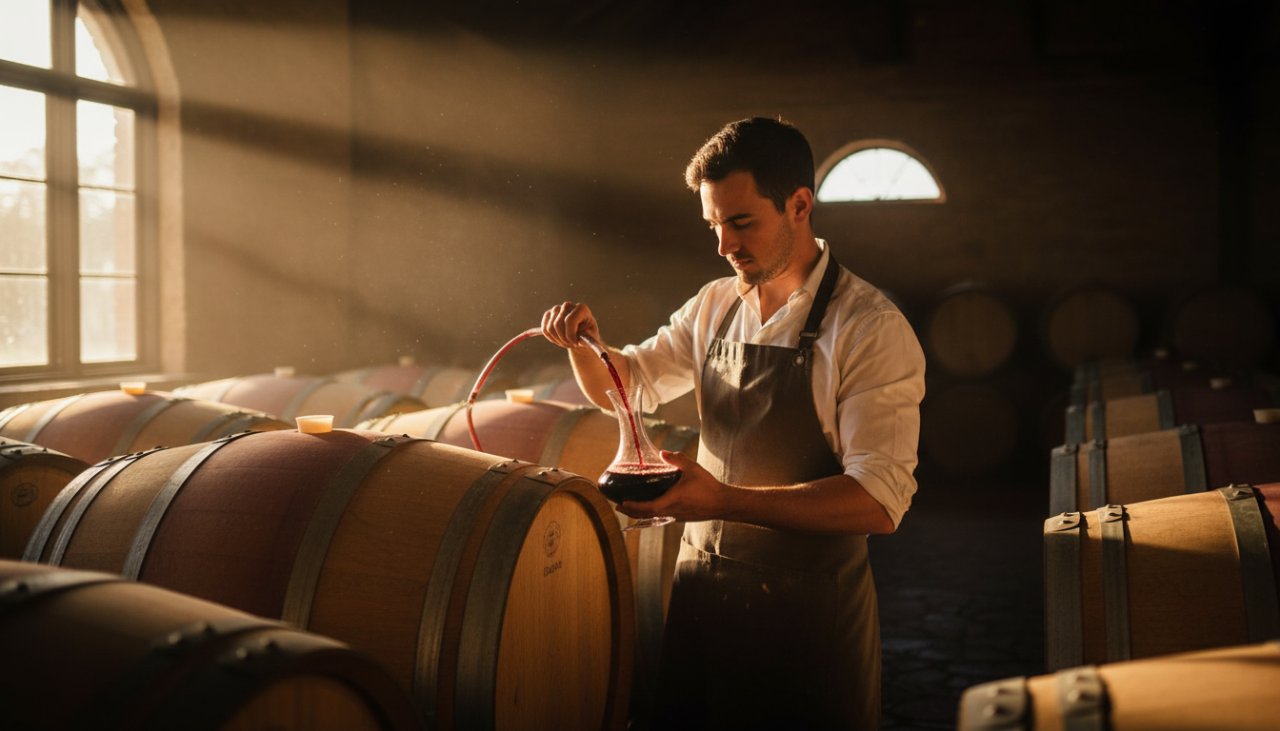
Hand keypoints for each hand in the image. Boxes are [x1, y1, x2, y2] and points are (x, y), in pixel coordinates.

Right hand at [541, 301, 601, 349]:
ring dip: (557, 339)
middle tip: (571, 345)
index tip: (575, 344)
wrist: (581, 334)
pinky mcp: (549, 314)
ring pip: (550, 327)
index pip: (569, 320)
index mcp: (582, 309)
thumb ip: (588, 339)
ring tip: (567, 342)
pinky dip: (550, 337)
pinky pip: (544, 328)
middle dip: (563, 338)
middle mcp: (568, 306)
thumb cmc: (588, 335)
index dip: (570, 334)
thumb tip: (581, 341)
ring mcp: (557, 309)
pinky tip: (559, 339)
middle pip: (557, 324)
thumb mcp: (592, 338)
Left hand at [616, 450, 730, 522]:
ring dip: (639, 513)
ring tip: (629, 507)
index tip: (620, 502)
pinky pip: (661, 517)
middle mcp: (671, 512)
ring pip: (652, 517)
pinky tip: (650, 507)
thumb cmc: (708, 487)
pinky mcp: (681, 517)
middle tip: (618, 505)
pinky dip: (651, 513)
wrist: (723, 503)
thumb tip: (663, 452)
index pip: (646, 507)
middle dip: (630, 511)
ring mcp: (675, 516)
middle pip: (645, 515)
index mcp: (671, 501)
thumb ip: (677, 459)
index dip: (632, 506)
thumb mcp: (693, 469)